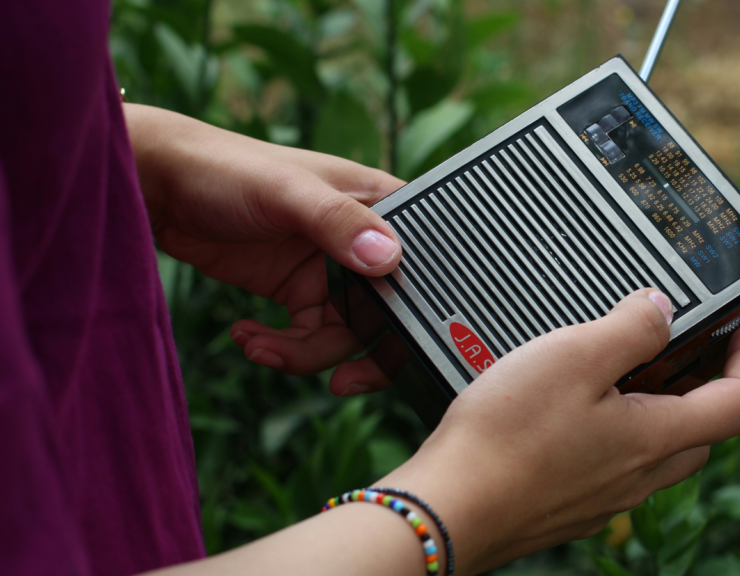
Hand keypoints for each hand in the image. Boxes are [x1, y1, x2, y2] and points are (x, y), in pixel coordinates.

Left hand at [125, 104, 409, 392]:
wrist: (159, 185)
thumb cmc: (225, 168)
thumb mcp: (286, 192)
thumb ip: (338, 222)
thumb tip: (389, 260)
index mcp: (380, 205)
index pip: (419, 267)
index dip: (414, 311)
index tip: (393, 346)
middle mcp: (362, 240)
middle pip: (386, 313)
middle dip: (360, 352)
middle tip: (340, 383)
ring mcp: (329, 267)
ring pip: (344, 333)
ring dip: (304, 354)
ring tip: (258, 349)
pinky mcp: (296, 288)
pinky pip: (307, 335)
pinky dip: (280, 347)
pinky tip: (245, 336)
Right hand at [380, 289, 739, 573]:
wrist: (448, 509)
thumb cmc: (507, 436)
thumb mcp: (575, 355)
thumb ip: (632, 327)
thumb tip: (663, 309)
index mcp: (654, 437)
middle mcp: (639, 476)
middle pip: (703, 430)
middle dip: (709, 385)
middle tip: (691, 346)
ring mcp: (605, 496)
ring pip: (657, 450)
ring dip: (660, 408)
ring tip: (625, 368)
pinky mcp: (570, 504)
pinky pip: (613, 464)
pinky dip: (615, 430)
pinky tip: (573, 410)